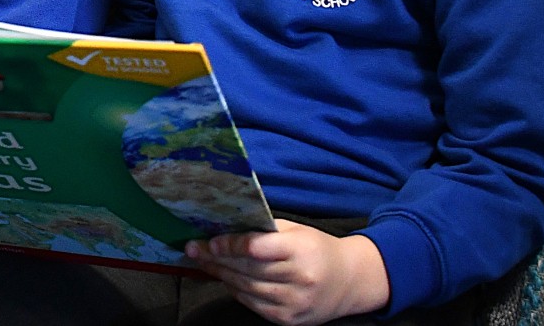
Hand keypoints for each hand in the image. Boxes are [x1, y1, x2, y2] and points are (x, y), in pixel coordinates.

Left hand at [185, 220, 389, 325]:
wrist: (349, 282)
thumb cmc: (317, 249)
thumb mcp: (296, 230)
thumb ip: (264, 230)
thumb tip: (226, 226)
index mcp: (301, 250)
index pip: (257, 248)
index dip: (230, 244)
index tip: (209, 240)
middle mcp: (298, 278)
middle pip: (247, 269)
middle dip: (216, 258)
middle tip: (194, 249)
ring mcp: (293, 302)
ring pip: (246, 287)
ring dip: (221, 274)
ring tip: (204, 262)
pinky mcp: (288, 319)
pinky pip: (253, 304)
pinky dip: (236, 290)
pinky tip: (226, 278)